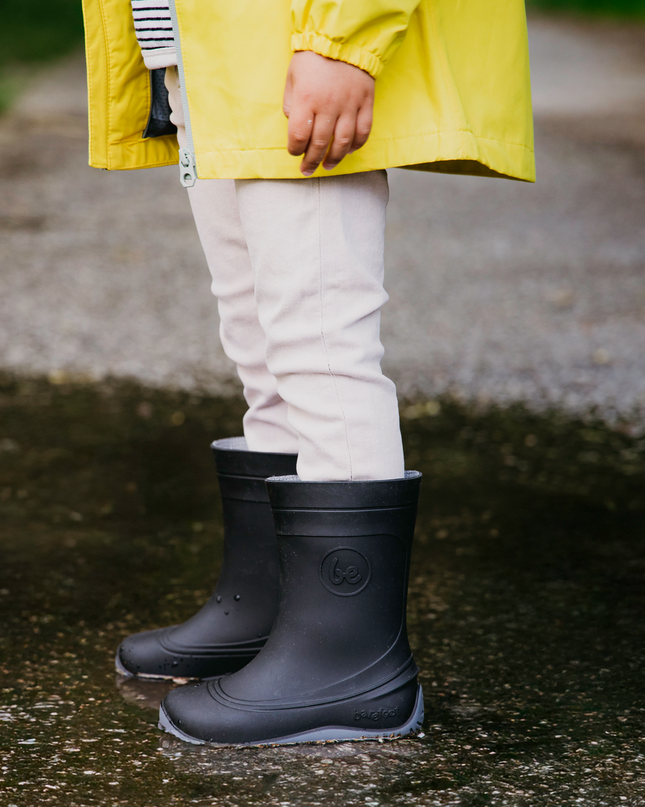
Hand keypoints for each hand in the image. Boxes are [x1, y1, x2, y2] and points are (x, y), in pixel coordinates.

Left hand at [283, 51, 374, 175]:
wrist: (342, 38)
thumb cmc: (313, 59)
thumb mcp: (292, 78)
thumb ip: (290, 104)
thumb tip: (294, 126)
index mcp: (306, 99)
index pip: (299, 135)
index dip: (295, 149)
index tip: (294, 152)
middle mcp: (328, 105)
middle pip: (320, 143)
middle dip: (311, 161)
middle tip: (307, 170)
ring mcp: (349, 105)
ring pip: (343, 142)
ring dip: (334, 158)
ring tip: (327, 165)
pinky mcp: (365, 103)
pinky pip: (363, 131)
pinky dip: (356, 145)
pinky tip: (349, 150)